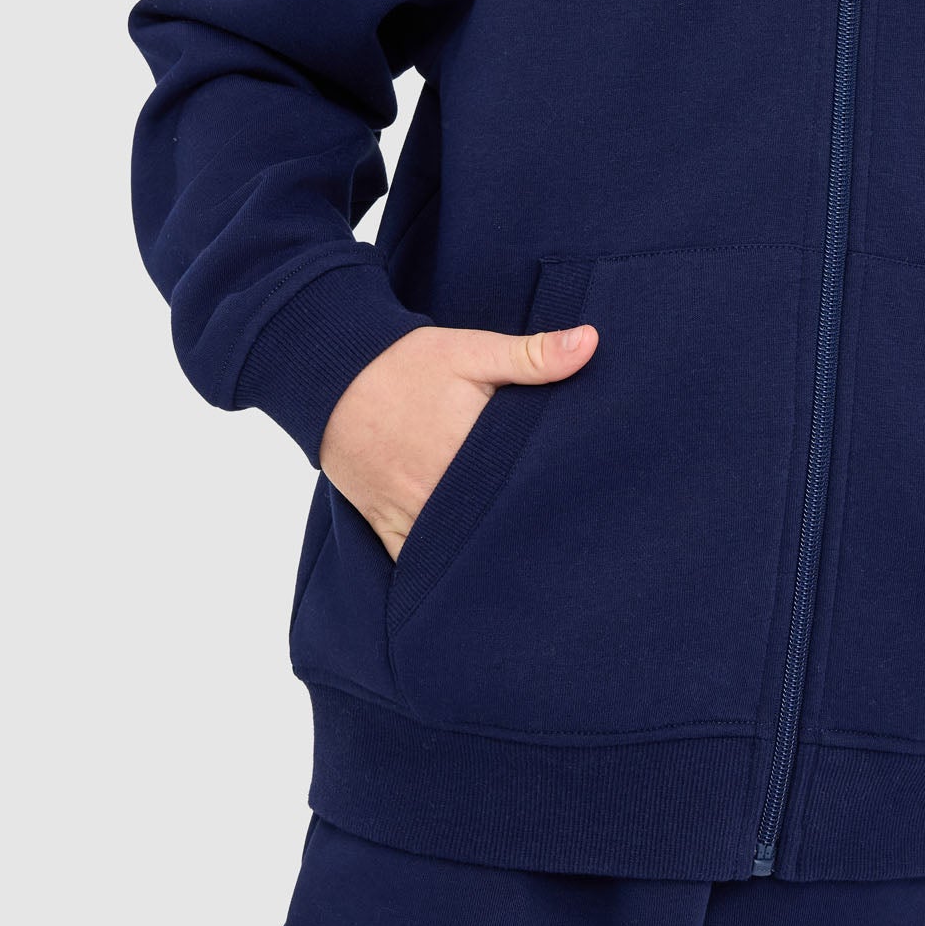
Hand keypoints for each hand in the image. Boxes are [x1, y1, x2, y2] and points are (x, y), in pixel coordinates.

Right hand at [318, 318, 598, 559]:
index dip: (556, 497)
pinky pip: (416, 565)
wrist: (333, 377)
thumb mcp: (473, 349)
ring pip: (458, 552)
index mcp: (471, 452)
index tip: (584, 503)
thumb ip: (534, 355)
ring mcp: (411, 515)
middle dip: (527, 530)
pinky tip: (472, 582)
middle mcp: (440, 493)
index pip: (528, 488)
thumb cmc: (407, 363)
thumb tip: (591, 342)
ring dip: (487, 554)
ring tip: (527, 563)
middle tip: (567, 541)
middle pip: (495, 526)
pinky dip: (440, 573)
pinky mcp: (386, 526)